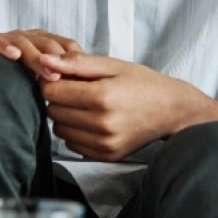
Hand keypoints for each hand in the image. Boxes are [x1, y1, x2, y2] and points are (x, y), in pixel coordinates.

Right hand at [0, 30, 83, 80]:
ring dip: (36, 56)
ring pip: (24, 41)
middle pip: (47, 44)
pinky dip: (4, 46)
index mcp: (45, 45)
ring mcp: (6, 39)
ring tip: (45, 73)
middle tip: (62, 78)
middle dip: (57, 60)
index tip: (80, 78)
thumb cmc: (16, 87)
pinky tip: (14, 55)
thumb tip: (84, 98)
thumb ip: (59, 85)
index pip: (66, 46)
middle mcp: (28, 38)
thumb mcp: (42, 87)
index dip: (74, 60)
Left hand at [39, 53, 217, 161]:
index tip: (66, 76)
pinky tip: (94, 121)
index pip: (51, 91)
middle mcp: (102, 123)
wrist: (173, 110)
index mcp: (103, 96)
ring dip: (66, 117)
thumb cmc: (144, 83)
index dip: (53, 81)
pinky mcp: (106, 156)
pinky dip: (77, 132)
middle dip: (60, 98)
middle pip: (53, 111)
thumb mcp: (114, 65)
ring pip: (60, 130)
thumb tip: (44, 61)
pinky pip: (72, 145)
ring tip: (88, 105)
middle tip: (80, 90)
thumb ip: (77, 63)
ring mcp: (104, 143)